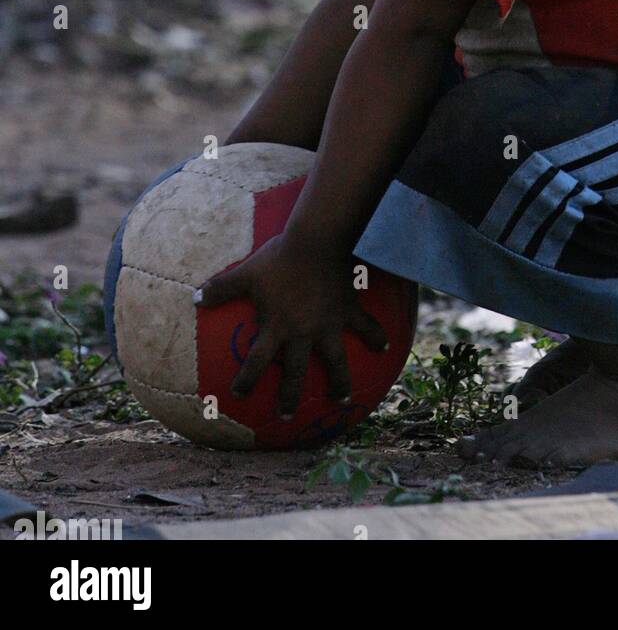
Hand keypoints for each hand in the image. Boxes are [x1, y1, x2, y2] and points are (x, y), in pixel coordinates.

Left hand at [194, 234, 388, 420]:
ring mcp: (328, 325)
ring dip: (339, 382)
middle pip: (296, 374)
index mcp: (276, 327)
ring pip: (335, 362)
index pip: (256, 362)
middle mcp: (302, 333)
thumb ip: (222, 287)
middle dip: (290, 397)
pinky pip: (365, 327)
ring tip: (342, 399)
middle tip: (286, 415)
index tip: (238, 395)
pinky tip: (384, 347)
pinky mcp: (348, 310)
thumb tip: (195, 298)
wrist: (316, 241)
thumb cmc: (279, 258)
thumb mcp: (246, 272)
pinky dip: (376, 337)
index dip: (246, 381)